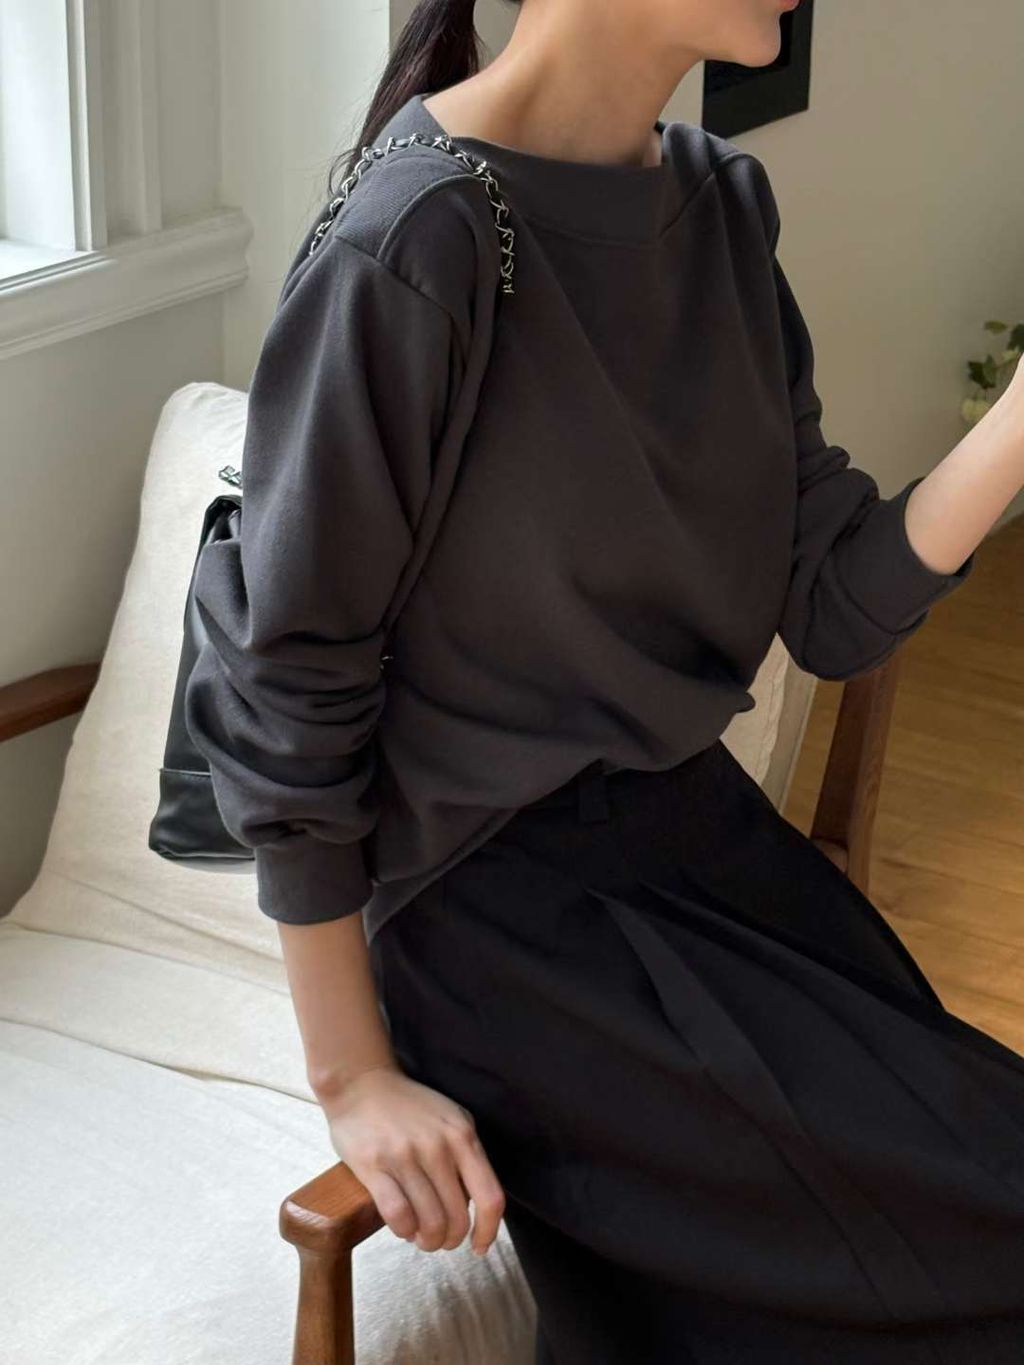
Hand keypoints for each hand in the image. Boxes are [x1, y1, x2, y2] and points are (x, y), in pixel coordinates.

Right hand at [323, 1064, 506, 1255]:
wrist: (361, 1083)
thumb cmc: (409, 1107)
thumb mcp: (449, 1120)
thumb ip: (466, 1156)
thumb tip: (476, 1207)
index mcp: (462, 1135)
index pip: (490, 1197)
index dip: (488, 1231)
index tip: (479, 1247)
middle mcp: (438, 1146)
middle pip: (458, 1218)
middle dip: (450, 1240)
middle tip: (440, 1240)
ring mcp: (405, 1156)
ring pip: (429, 1223)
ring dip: (427, 1241)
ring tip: (421, 1237)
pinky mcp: (374, 1166)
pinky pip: (398, 1216)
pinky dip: (404, 1231)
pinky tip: (403, 1227)